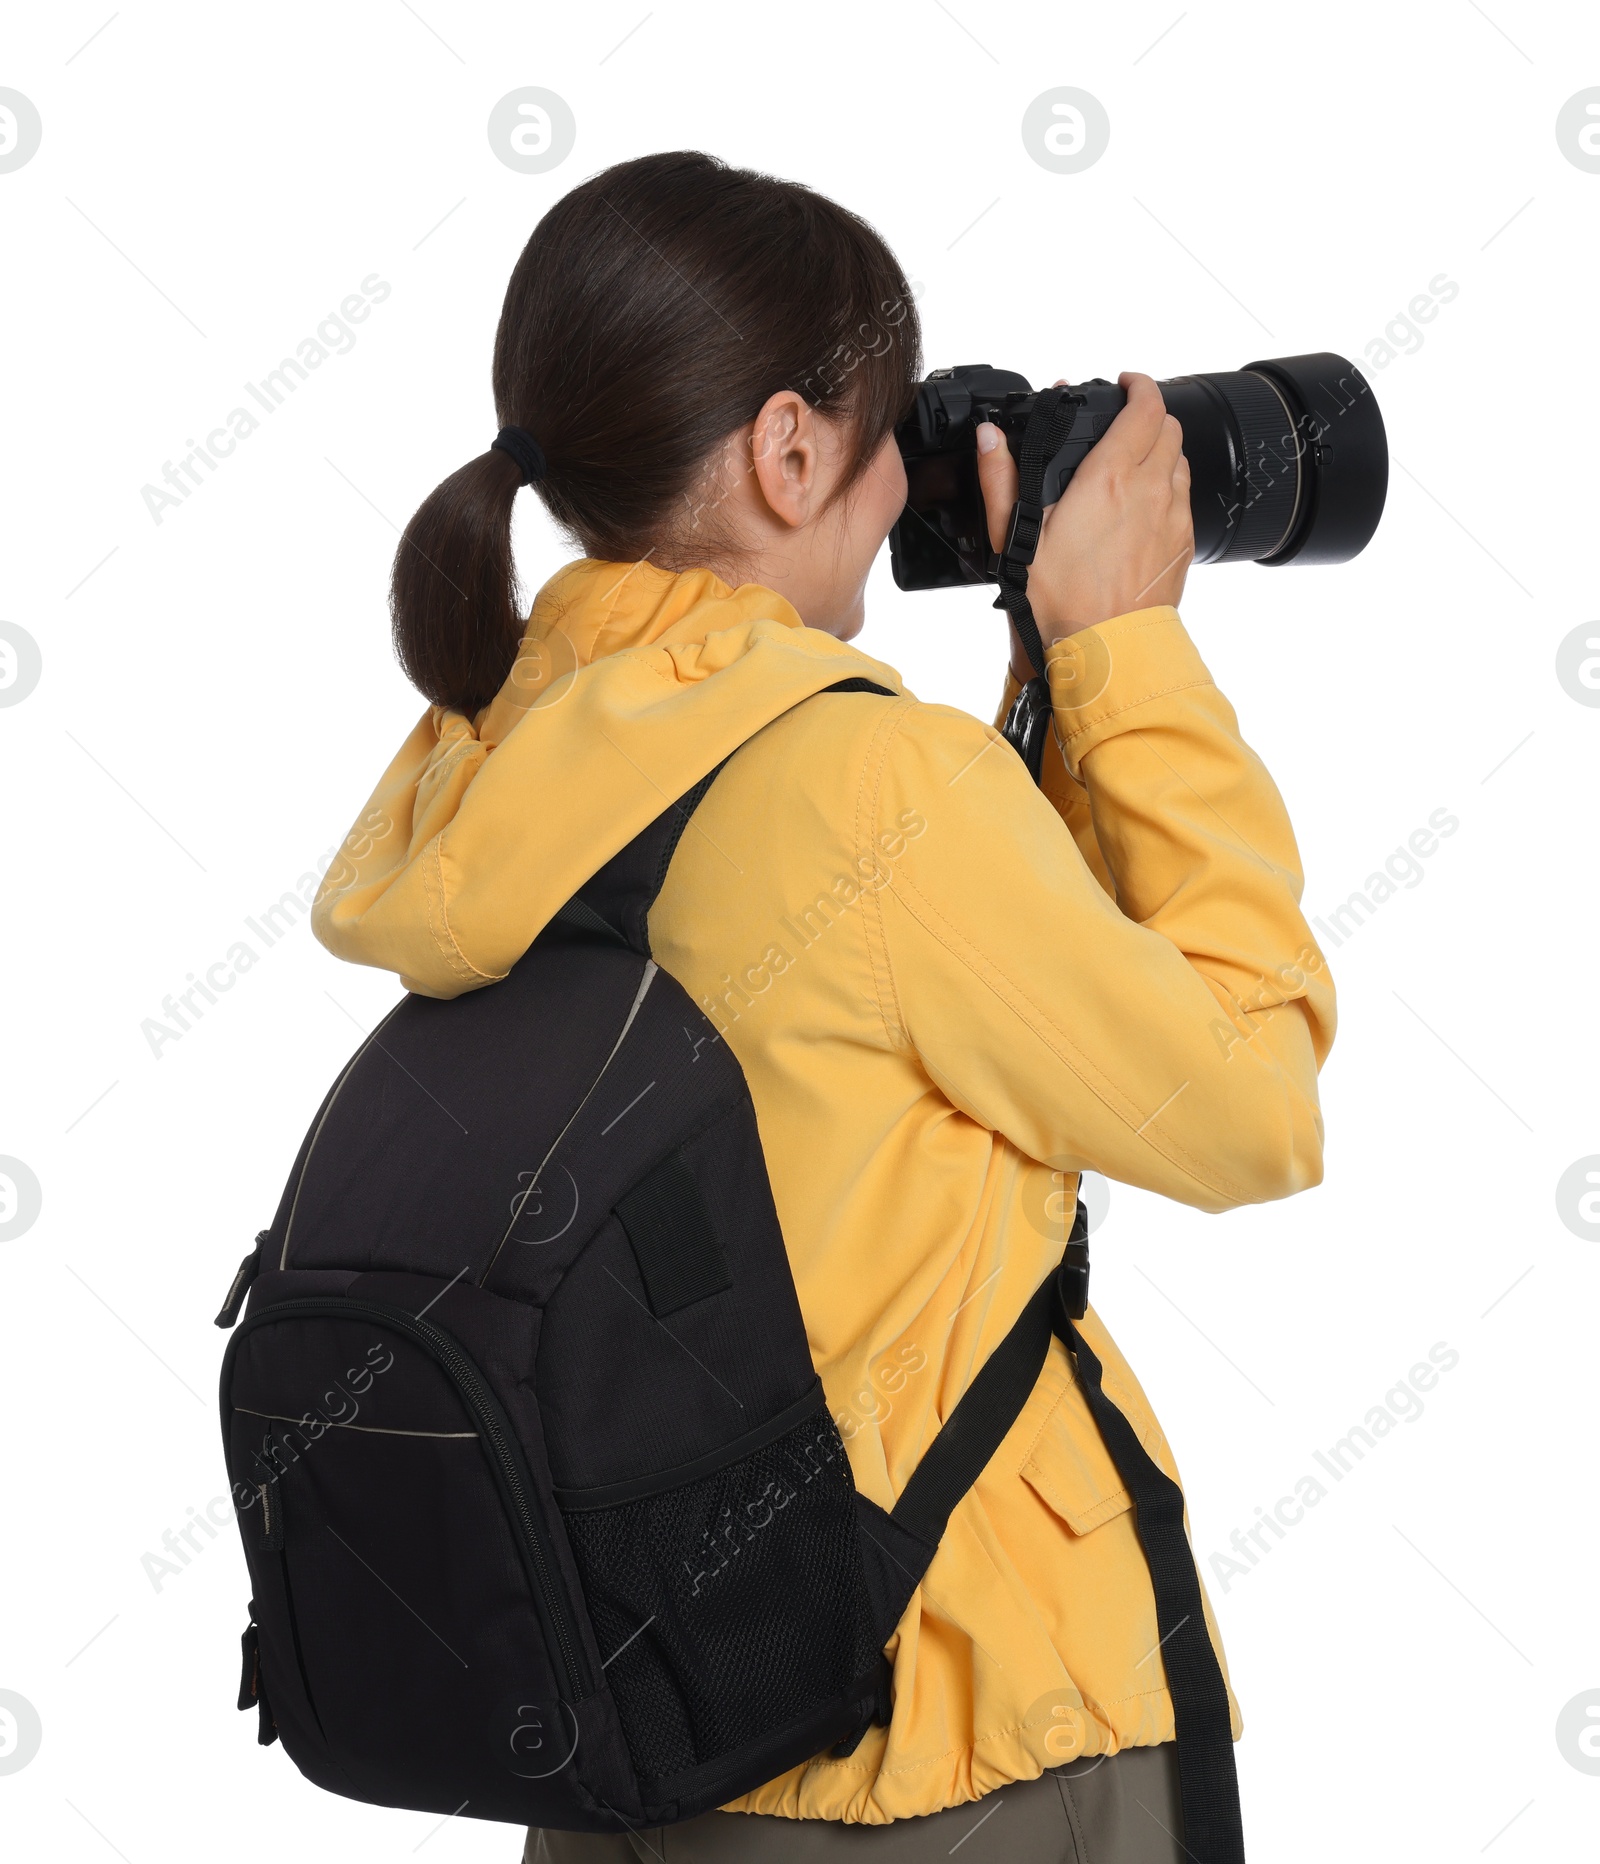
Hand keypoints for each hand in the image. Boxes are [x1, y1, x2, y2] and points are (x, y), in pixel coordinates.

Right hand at [977, 373, 1193, 666]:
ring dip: (1161, 451)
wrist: (1106, 653)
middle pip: (1169, 427)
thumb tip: (990, 439)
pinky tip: (1143, 509)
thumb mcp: (1016, 540)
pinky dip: (1169, 489)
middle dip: (1149, 416)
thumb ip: (1002, 480)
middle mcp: (1151, 491)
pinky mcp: (1183, 545)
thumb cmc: (1061, 604)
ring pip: (1181, 461)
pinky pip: (1184, 499)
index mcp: (1110, 479)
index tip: (1125, 384)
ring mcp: (1173, 518)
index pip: (1144, 407)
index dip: (1138, 385)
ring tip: (1133, 465)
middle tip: (1123, 423)